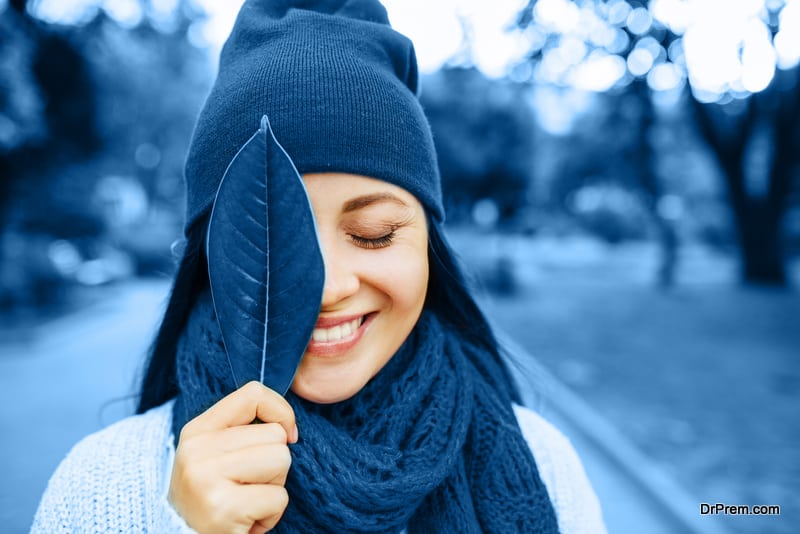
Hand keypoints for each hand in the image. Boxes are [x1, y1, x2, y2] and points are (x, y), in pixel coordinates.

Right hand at [169, 381, 297, 533]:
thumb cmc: (212, 500)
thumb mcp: (216, 458)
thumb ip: (243, 432)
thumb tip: (288, 425)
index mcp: (197, 431)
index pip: (253, 394)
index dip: (281, 411)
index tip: (288, 435)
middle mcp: (197, 450)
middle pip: (275, 434)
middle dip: (274, 464)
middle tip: (249, 488)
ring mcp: (207, 477)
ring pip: (281, 460)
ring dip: (274, 488)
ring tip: (248, 502)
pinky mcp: (223, 507)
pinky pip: (279, 498)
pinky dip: (271, 515)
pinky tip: (246, 522)